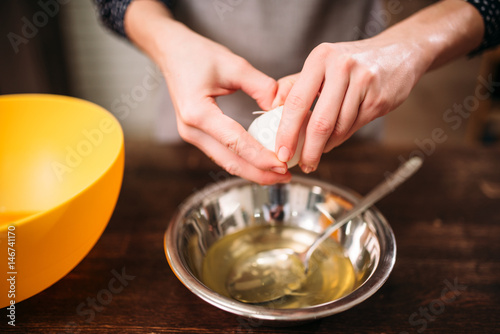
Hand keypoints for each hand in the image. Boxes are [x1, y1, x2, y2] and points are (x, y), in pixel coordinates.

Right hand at [160, 26, 290, 183]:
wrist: (171, 53)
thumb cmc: (199, 55)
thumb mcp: (235, 65)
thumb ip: (262, 87)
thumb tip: (282, 110)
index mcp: (198, 112)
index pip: (235, 142)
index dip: (260, 157)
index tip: (282, 165)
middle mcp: (191, 129)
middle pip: (230, 162)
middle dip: (259, 173)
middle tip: (286, 177)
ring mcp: (190, 135)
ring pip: (225, 162)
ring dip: (252, 170)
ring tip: (277, 173)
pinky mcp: (196, 135)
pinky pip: (222, 154)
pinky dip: (242, 161)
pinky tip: (260, 162)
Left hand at [273, 0, 483, 173]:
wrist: (400, 52)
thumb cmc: (353, 61)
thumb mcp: (322, 63)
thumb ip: (295, 84)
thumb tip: (271, 107)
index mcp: (320, 58)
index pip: (296, 101)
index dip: (287, 131)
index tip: (281, 151)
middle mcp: (341, 67)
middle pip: (320, 122)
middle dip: (309, 150)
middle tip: (303, 165)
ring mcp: (364, 83)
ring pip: (339, 128)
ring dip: (326, 146)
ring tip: (318, 152)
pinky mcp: (379, 99)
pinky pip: (354, 127)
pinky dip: (341, 138)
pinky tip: (335, 139)